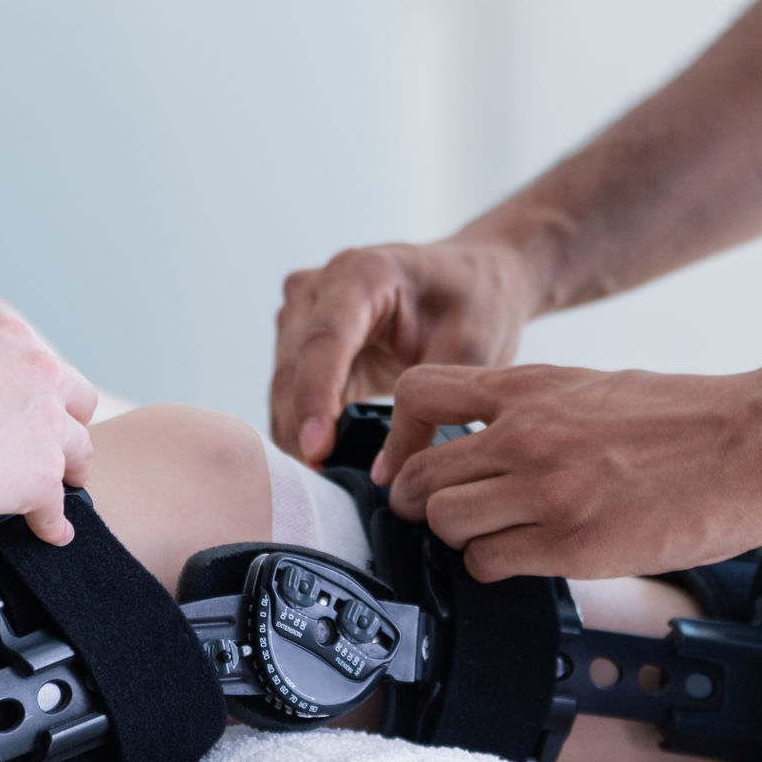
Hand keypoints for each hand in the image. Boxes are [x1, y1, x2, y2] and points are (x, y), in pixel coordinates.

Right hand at [0, 317, 99, 544]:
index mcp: (16, 341)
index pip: (49, 371)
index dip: (48, 397)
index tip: (40, 414)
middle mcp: (43, 376)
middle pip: (80, 406)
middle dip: (71, 429)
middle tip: (59, 450)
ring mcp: (48, 428)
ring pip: (79, 454)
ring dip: (70, 473)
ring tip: (63, 491)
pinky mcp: (41, 476)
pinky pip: (56, 508)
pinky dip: (53, 524)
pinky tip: (51, 532)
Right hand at [269, 237, 543, 463]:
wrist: (474, 276)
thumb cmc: (477, 301)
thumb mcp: (470, 349)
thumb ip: (428, 404)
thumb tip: (388, 471)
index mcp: (363, 274)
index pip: (325, 340)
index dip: (316, 398)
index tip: (317, 450)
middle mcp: (320, 286)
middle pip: (294, 367)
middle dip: (304, 429)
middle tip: (327, 487)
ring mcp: (304, 310)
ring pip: (284, 385)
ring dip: (299, 433)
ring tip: (330, 483)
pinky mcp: (301, 337)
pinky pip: (291, 391)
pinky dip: (306, 427)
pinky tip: (328, 462)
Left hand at [371, 361, 761, 580]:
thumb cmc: (690, 416)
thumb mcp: (592, 386)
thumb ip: (530, 409)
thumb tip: (484, 440)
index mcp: (530, 388)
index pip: (416, 395)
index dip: (402, 437)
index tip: (413, 462)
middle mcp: (527, 434)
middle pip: (418, 477)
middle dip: (423, 503)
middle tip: (449, 515)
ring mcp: (549, 491)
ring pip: (446, 524)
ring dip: (460, 540)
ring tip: (495, 539)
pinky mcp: (577, 544)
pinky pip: (489, 565)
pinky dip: (494, 569)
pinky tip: (526, 559)